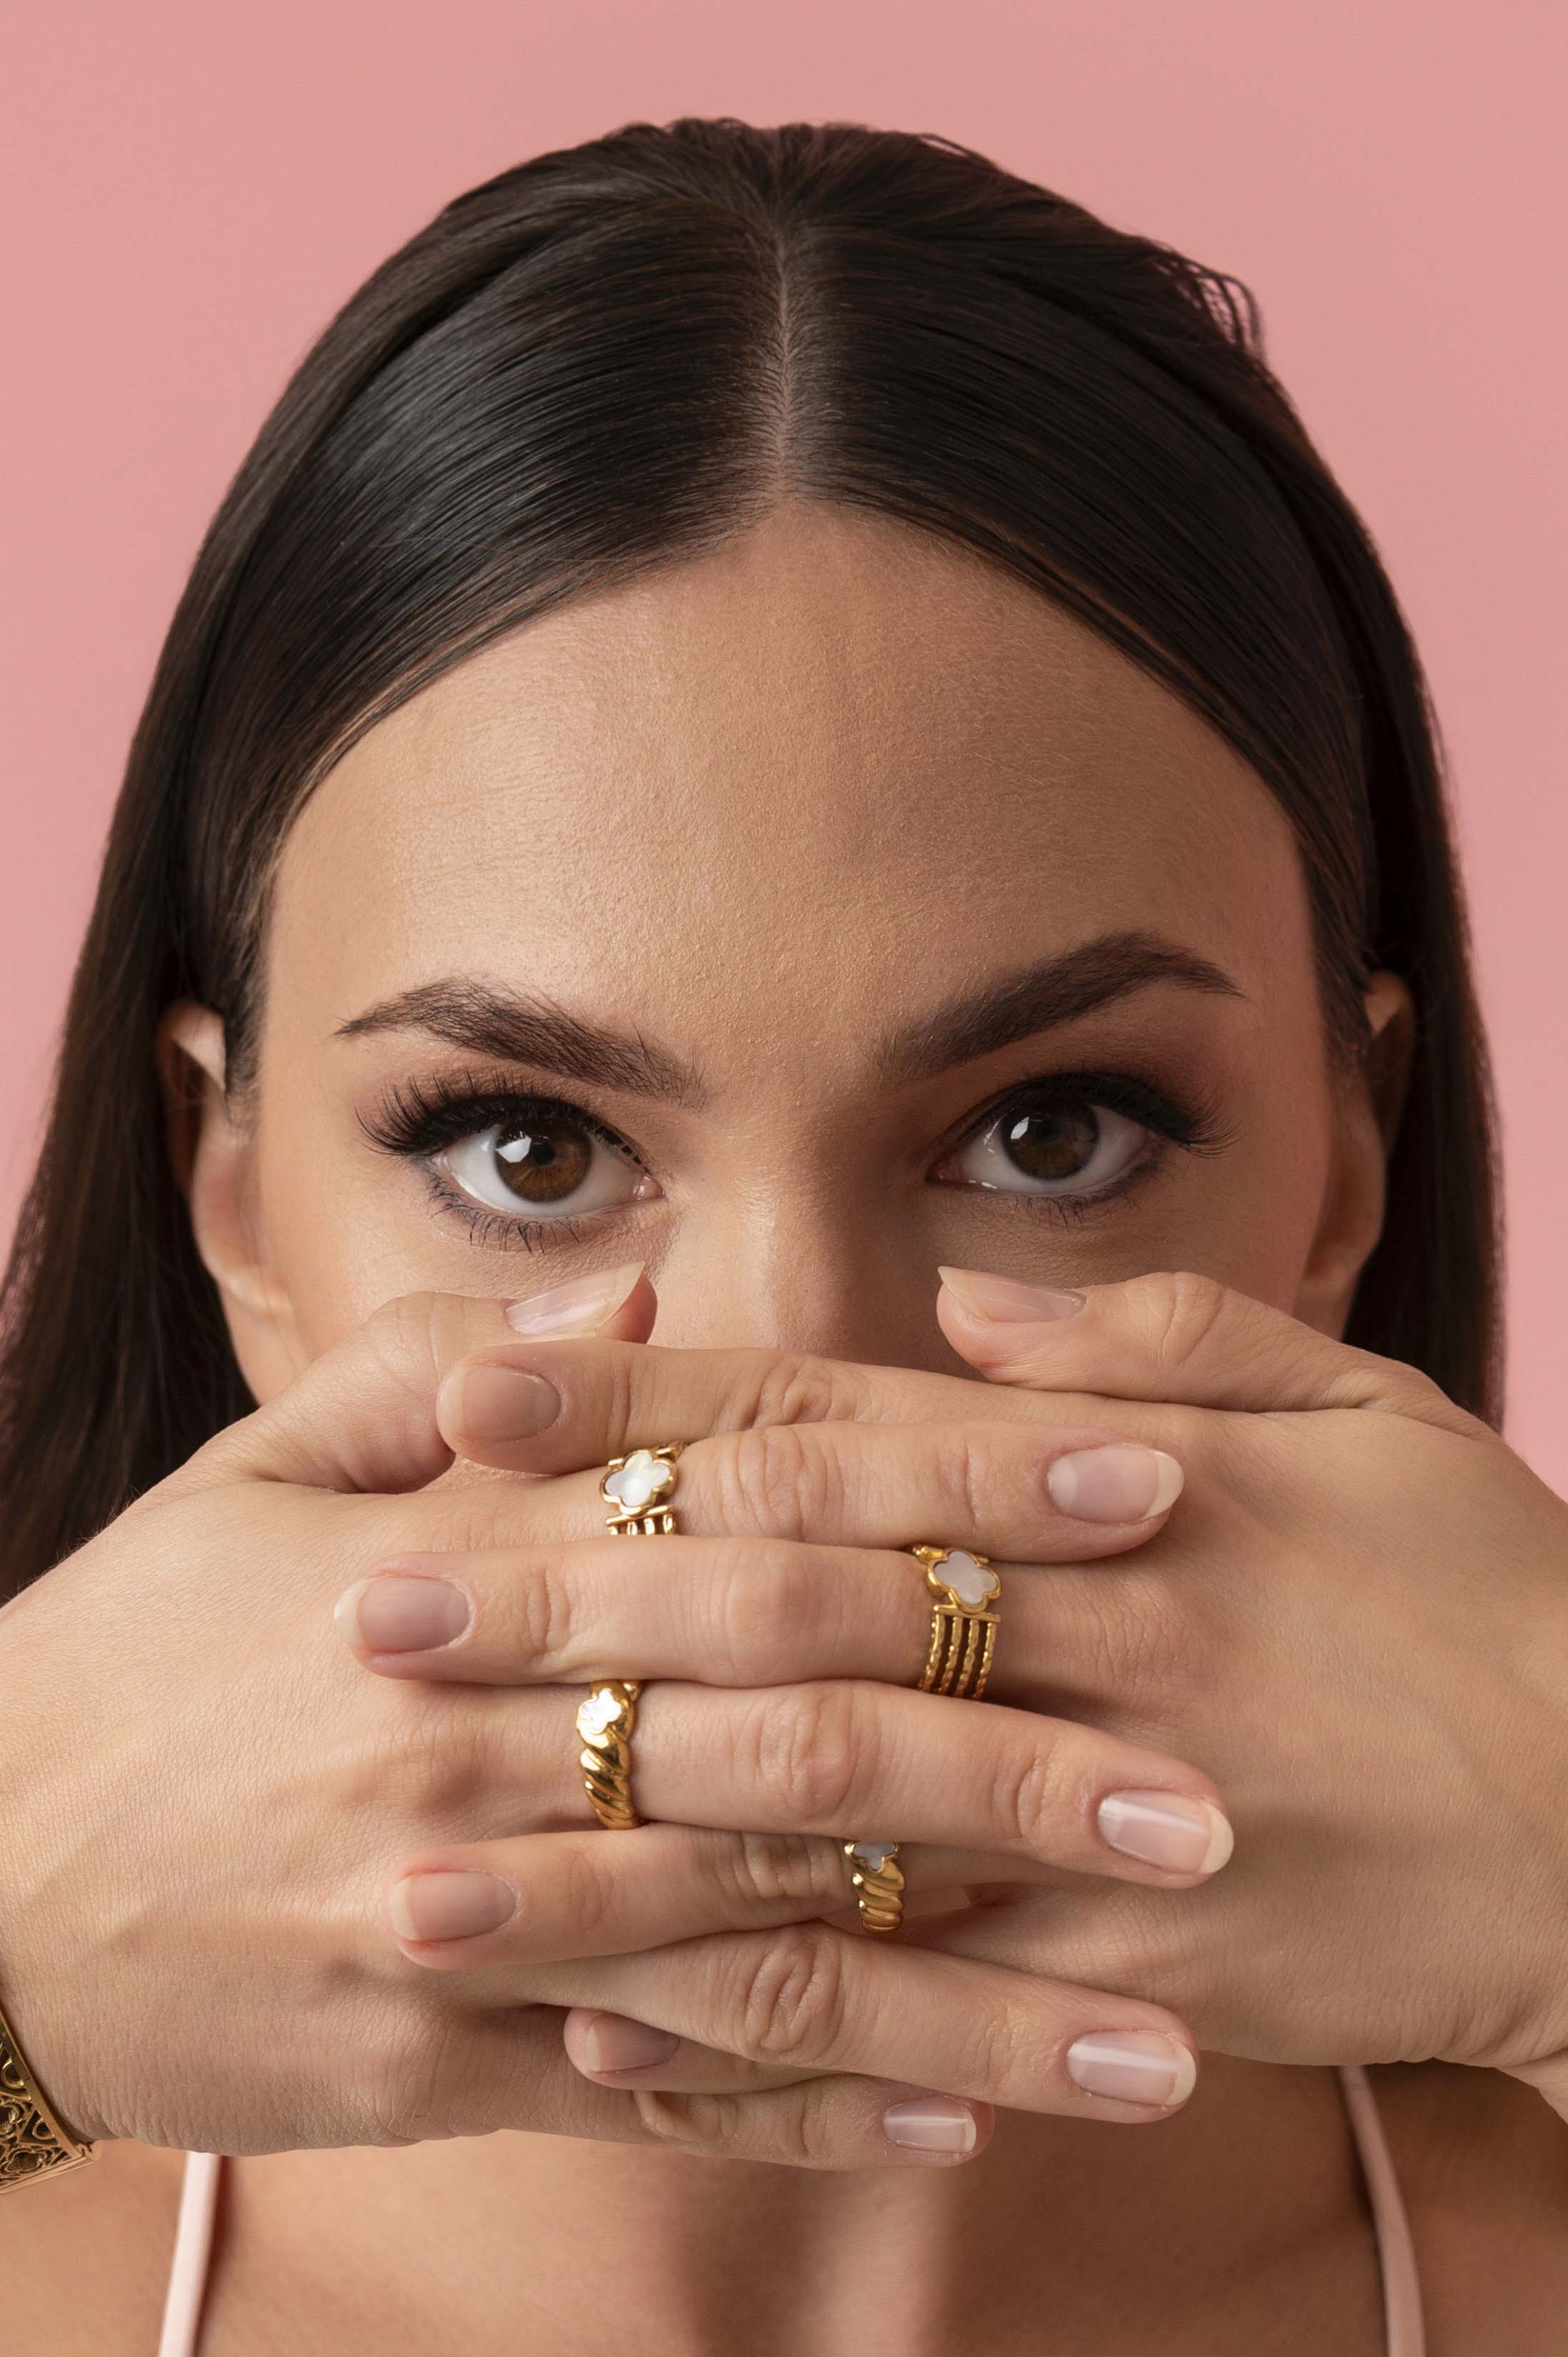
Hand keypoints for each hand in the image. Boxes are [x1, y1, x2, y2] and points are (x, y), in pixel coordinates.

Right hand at [0, 1280, 1214, 2175]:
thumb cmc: (127, 1648)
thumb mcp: (253, 1464)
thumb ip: (451, 1372)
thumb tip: (641, 1309)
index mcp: (473, 1554)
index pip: (766, 1505)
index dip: (962, 1494)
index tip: (1144, 1488)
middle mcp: (494, 1727)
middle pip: (801, 1735)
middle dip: (1018, 1758)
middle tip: (1214, 1795)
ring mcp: (470, 1908)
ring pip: (764, 1949)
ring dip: (970, 1997)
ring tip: (1162, 2039)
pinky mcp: (437, 2059)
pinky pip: (651, 2092)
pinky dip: (804, 2112)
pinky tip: (954, 2128)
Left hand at [400, 1272, 1567, 2123]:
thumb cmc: (1493, 1596)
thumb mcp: (1367, 1409)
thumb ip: (1165, 1340)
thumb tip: (975, 1312)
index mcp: (1114, 1484)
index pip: (829, 1423)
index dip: (642, 1405)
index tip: (473, 1395)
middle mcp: (1080, 1639)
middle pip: (775, 1608)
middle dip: (566, 1605)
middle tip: (373, 1612)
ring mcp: (1091, 1822)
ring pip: (807, 1822)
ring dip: (603, 1839)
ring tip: (420, 1866)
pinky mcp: (1118, 1981)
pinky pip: (903, 2003)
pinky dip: (755, 2019)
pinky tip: (608, 2036)